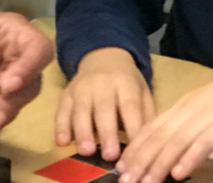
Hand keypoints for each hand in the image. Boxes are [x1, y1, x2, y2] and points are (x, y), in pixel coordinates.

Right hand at [54, 47, 154, 161]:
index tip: (136, 152)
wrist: (102, 56)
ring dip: (82, 131)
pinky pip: (62, 109)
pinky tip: (62, 142)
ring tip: (86, 151)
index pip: (130, 106)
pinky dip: (61, 126)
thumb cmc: (126, 81)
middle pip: (104, 108)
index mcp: (125, 83)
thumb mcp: (142, 91)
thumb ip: (146, 114)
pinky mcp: (66, 93)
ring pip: (80, 110)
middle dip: (106, 132)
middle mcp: (102, 84)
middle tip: (110, 155)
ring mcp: (81, 88)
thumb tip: (151, 143)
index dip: (133, 128)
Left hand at [115, 58, 212, 182]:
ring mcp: (206, 116)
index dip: (136, 148)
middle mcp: (189, 111)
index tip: (121, 167)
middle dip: (140, 160)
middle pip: (159, 136)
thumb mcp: (205, 113)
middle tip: (125, 180)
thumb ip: (188, 129)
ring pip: (176, 141)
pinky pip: (204, 142)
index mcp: (182, 108)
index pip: (152, 129)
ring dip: (158, 164)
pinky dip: (189, 158)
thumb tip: (171, 153)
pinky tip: (178, 174)